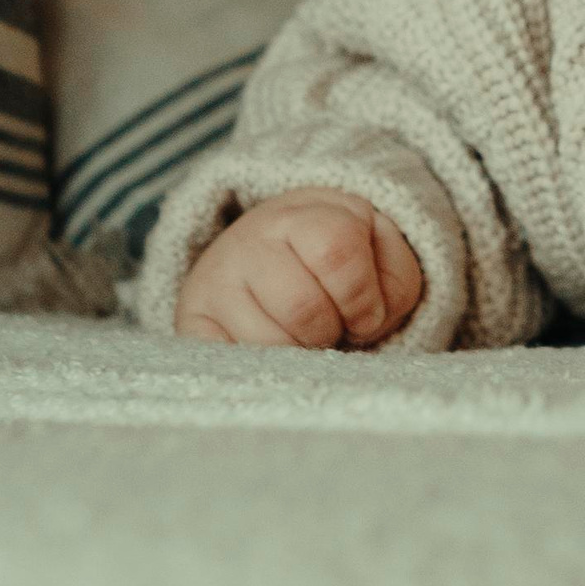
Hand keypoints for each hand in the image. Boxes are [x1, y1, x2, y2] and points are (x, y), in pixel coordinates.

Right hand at [175, 188, 424, 347]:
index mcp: (303, 214)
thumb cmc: (337, 265)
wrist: (264, 255)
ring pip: (268, 344)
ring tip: (300, 337)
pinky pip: (232, 365)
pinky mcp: (190, 321)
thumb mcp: (378, 254)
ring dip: (299, 355)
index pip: (337, 252)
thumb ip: (394, 282)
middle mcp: (249, 239)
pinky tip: (272, 354)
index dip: (362, 297)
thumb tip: (367, 323)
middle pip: (303, 307)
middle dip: (330, 331)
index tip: (365, 312)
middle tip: (331, 329)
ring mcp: (214, 279)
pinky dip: (263, 371)